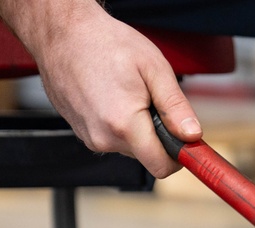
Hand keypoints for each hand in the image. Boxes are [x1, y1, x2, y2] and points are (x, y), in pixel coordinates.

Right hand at [31, 7, 201, 177]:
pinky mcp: (81, 132)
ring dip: (137, 127)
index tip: (185, 143)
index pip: (161, 166)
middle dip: (157, 134)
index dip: (178, 157)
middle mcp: (103, 137)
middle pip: (146, 155)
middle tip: (151, 101)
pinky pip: (111, 137)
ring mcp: (89, 136)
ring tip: (128, 93)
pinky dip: (119, 123)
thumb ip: (176, 107)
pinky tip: (111, 96)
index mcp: (124, 124)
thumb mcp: (154, 69)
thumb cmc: (105, 44)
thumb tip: (192, 135)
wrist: (62, 33)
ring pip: (129, 146)